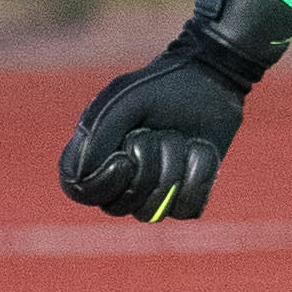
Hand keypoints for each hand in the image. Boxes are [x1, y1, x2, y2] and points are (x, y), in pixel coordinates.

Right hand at [57, 0, 291, 220]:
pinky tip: (199, 149)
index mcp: (95, 155)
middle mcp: (120, 181)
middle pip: (119, 206)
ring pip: (154, 211)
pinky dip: (199, 175)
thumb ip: (99, 133)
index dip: (101, 184)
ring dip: (174, 168)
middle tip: (158, 133)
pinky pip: (188, 208)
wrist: (209, 79)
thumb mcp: (124, 100)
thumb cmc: (160, 87)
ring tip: (181, 138)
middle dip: (147, 166)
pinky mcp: (186, 196)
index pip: (81, 192)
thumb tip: (83, 175)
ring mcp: (153, 192)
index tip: (123, 158)